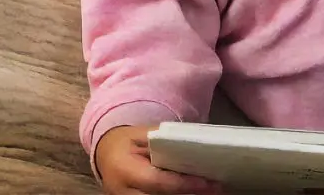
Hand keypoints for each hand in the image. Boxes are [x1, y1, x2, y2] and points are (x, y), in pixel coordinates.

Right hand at [96, 125, 222, 194]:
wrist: (106, 155)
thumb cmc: (127, 142)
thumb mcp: (141, 134)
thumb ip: (163, 140)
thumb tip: (193, 144)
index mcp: (124, 170)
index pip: (159, 182)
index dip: (185, 184)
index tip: (209, 182)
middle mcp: (123, 192)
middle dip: (191, 194)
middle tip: (217, 188)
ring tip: (212, 190)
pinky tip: (197, 191)